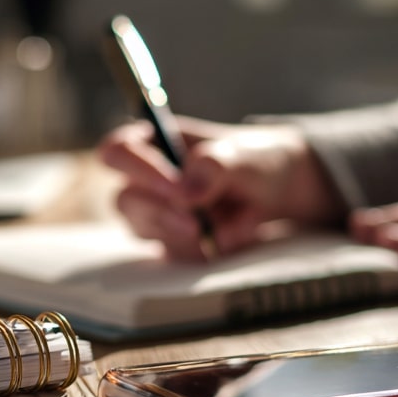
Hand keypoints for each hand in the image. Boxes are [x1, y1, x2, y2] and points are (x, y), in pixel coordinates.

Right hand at [97, 118, 344, 261]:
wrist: (279, 190)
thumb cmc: (256, 160)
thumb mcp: (246, 156)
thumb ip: (216, 165)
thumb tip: (187, 192)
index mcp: (154, 142)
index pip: (118, 151)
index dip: (138, 170)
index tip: (176, 188)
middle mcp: (145, 178)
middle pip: (124, 200)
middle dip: (163, 215)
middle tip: (198, 224)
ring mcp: (155, 213)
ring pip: (147, 231)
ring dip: (189, 233)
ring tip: (236, 219)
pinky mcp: (170, 242)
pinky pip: (176, 254)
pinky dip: (207, 248)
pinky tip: (236, 231)